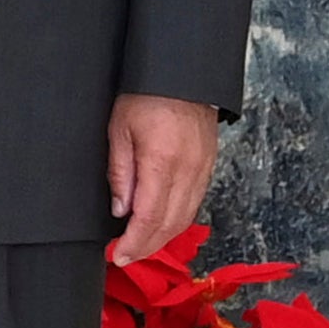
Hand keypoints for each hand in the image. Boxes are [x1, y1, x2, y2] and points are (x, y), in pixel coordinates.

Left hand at [108, 92, 223, 264]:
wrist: (183, 71)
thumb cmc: (146, 94)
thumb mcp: (120, 130)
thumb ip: (121, 173)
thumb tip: (121, 210)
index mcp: (162, 162)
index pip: (149, 218)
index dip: (134, 243)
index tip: (119, 255)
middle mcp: (188, 170)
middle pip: (170, 225)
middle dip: (147, 246)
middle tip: (126, 256)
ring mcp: (203, 169)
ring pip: (186, 217)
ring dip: (164, 237)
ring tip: (141, 244)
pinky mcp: (209, 165)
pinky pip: (195, 202)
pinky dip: (178, 219)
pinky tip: (163, 223)